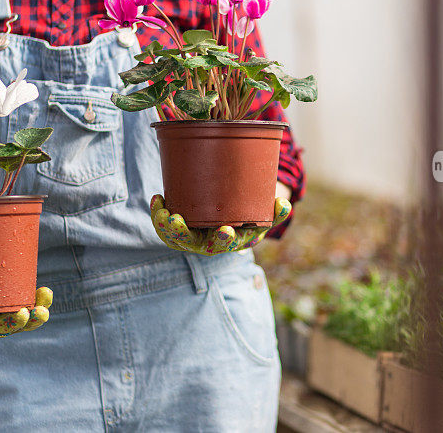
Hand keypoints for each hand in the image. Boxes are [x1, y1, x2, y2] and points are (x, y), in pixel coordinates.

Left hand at [150, 194, 290, 255]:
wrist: (230, 223)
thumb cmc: (248, 219)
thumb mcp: (264, 217)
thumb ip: (276, 212)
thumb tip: (284, 204)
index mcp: (231, 242)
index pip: (227, 244)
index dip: (225, 238)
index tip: (225, 229)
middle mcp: (209, 244)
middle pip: (193, 244)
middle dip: (182, 233)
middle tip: (177, 220)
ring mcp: (192, 239)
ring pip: (175, 238)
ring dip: (166, 226)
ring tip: (163, 211)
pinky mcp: (180, 232)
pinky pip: (165, 229)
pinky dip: (159, 215)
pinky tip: (158, 198)